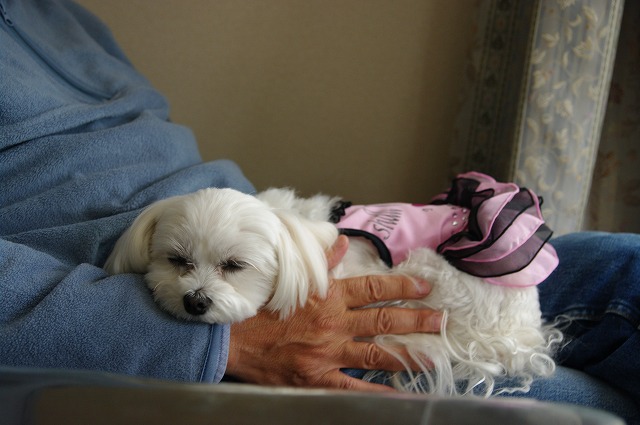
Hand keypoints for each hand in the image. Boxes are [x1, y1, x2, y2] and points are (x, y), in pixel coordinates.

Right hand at [225, 235, 442, 391]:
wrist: (234, 339)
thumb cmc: (262, 307)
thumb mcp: (291, 278)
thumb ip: (320, 262)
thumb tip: (341, 242)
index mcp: (329, 297)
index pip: (373, 289)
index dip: (402, 287)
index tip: (425, 287)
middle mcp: (335, 324)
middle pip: (384, 321)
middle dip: (417, 320)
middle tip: (442, 321)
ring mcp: (329, 353)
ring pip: (377, 354)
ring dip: (408, 354)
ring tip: (433, 355)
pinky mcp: (319, 378)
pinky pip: (354, 388)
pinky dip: (377, 392)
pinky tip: (398, 394)